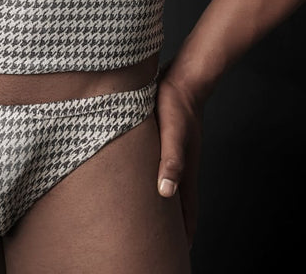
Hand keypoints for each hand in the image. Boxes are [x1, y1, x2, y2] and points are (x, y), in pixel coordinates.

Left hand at [154, 60, 204, 248]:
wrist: (183, 75)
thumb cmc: (175, 102)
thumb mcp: (172, 132)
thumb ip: (171, 161)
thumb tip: (166, 193)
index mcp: (184, 170)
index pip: (187, 213)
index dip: (184, 235)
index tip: (176, 257)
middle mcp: (181, 166)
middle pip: (178, 206)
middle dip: (170, 229)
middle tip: (157, 247)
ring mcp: (174, 154)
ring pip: (169, 188)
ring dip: (161, 207)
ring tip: (148, 222)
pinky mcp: (164, 141)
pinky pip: (161, 171)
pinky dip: (154, 183)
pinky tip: (142, 181)